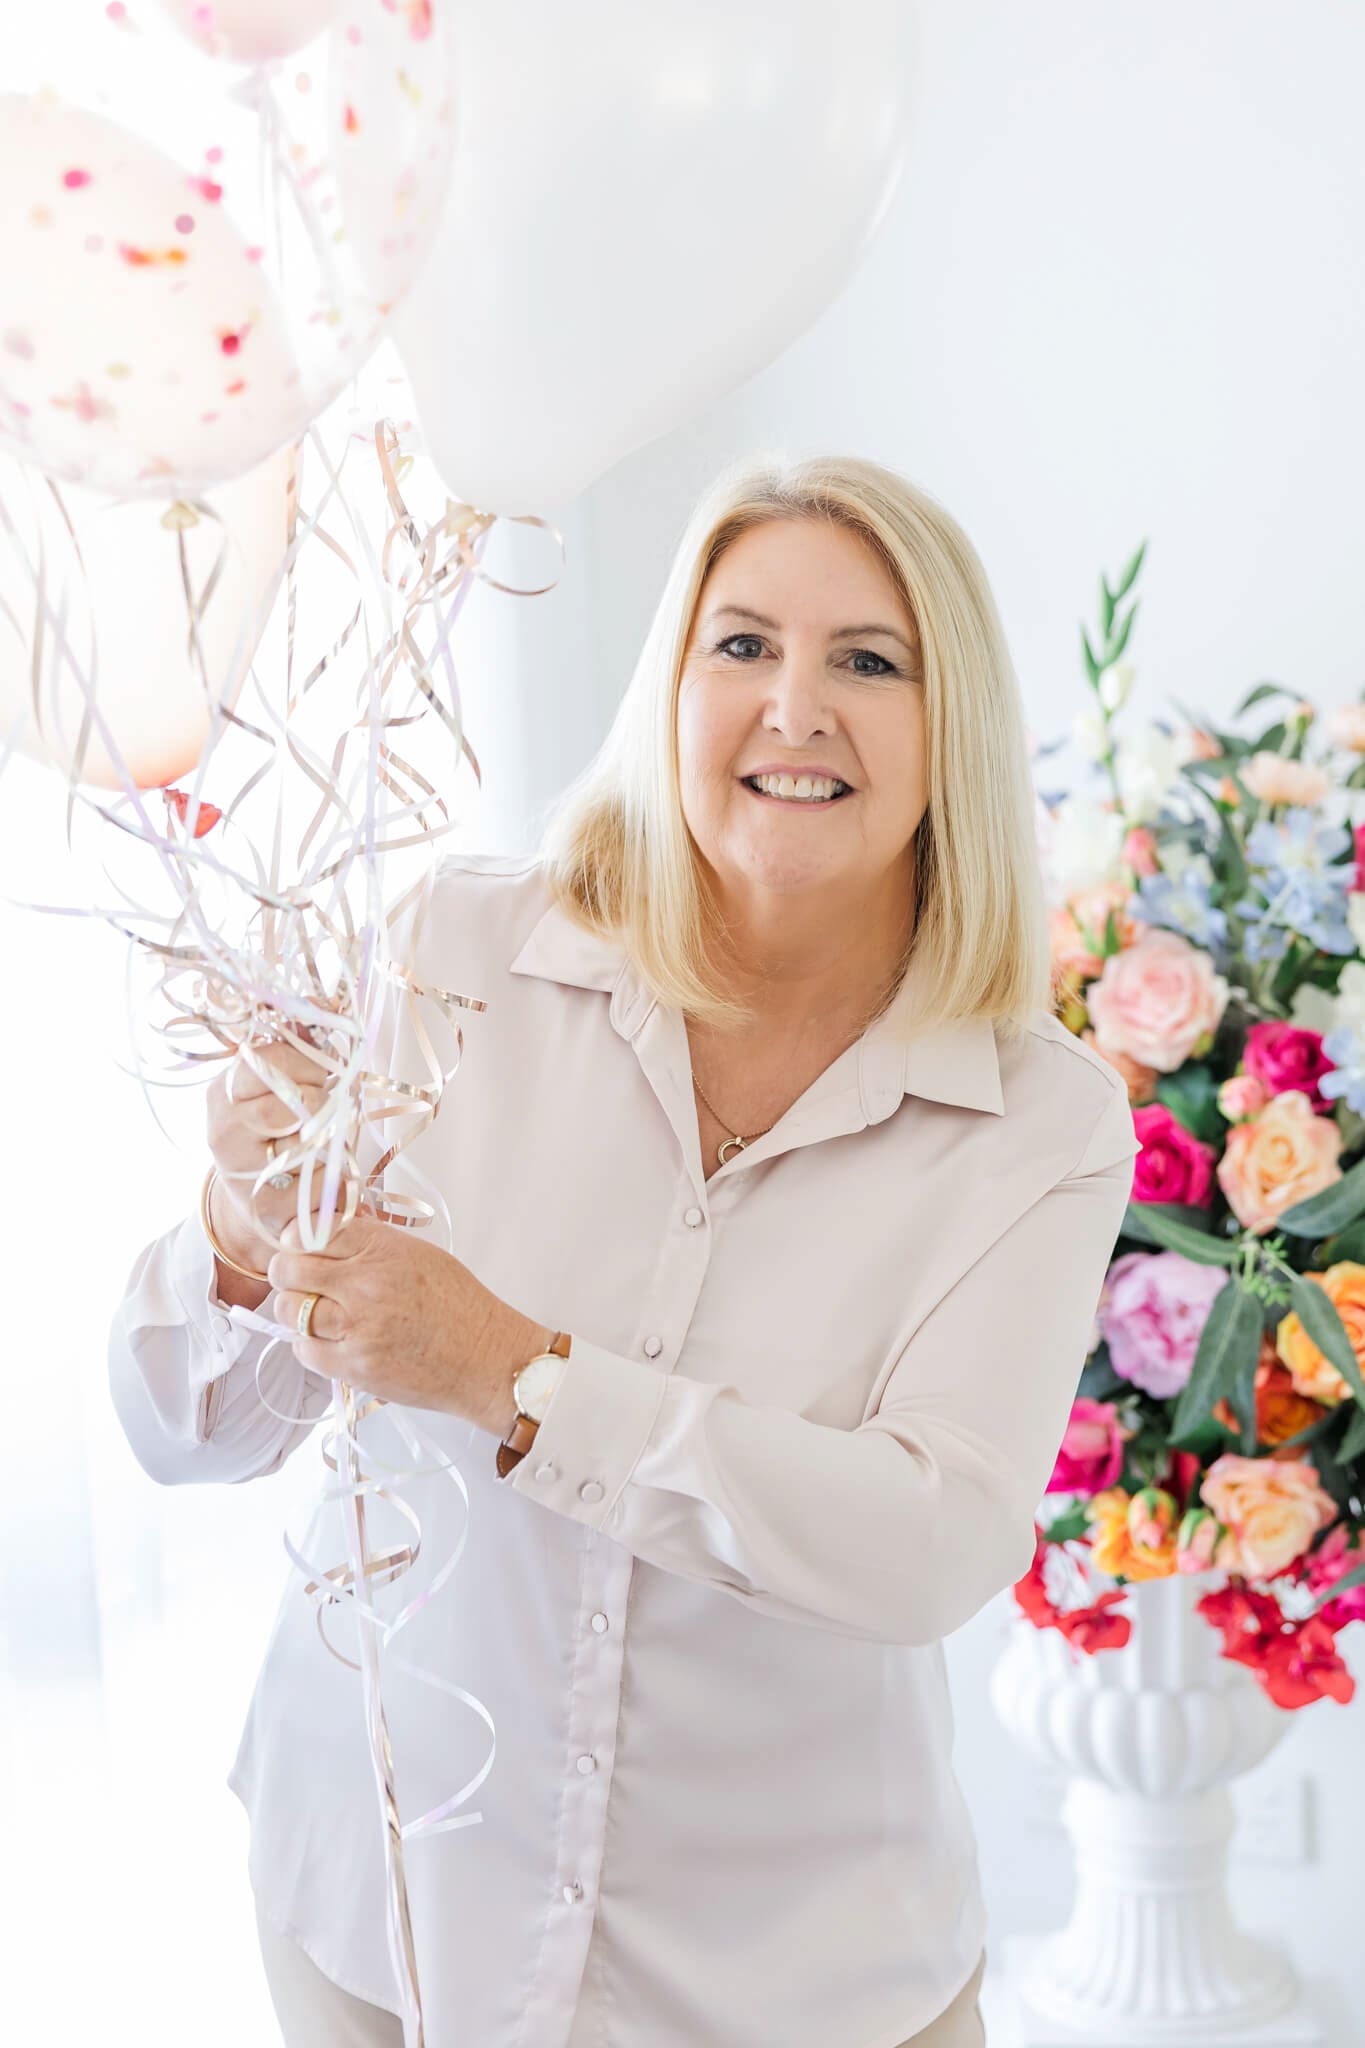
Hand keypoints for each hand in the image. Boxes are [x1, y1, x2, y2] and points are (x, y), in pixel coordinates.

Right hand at [206, 1025, 338, 1267]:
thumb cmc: (276, 1128)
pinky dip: (333, 1190)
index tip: (317, 1074)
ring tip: (322, 1143)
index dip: (307, 1064)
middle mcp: (225, 1134)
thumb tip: (325, 1002)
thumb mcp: (279, 1082)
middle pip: (293, 1105)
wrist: (257, 1197)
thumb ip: (299, 1042)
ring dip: (332, 1143)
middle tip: (321, 1110)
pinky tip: (325, 1186)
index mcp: (224, 1092)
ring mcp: (243, 1178)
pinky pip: (322, 1194)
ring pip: (312, 1148)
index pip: (270, 1062)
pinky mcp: (269, 1216)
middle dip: (322, 1103)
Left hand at [266, 1210, 549, 1438]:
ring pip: (289, 1310)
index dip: (297, 1239)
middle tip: (299, 1281)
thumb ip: (370, 1243)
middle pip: (288, 1269)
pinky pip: (303, 1350)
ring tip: (317, 1313)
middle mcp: (364, 1284)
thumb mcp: (419, 1254)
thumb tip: (326, 1234)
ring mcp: (357, 1328)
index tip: (300, 1247)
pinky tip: (329, 1340)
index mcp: (382, 1249)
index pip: (310, 1231)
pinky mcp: (354, 1366)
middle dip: (287, 1272)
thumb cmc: (459, 1305)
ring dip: (296, 1311)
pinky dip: (308, 1344)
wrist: (486, 1357)